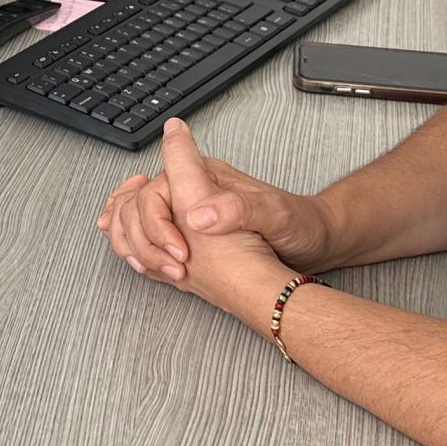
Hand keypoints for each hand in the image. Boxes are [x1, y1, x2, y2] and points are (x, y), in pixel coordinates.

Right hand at [98, 118, 330, 296]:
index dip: (157, 223)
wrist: (316, 241)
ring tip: (142, 265)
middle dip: (141, 238)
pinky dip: (137, 244)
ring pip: (137, 215)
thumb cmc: (300, 224)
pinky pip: (150, 231)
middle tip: (171, 269)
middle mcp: (193, 190)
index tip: (181, 253)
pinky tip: (139, 260)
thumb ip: (238, 209)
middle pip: (139, 204)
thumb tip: (197, 215)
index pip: (156, 191)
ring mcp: (190, 210)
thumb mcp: (276, 215)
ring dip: (130, 240)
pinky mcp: (194, 231)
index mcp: (206, 176)